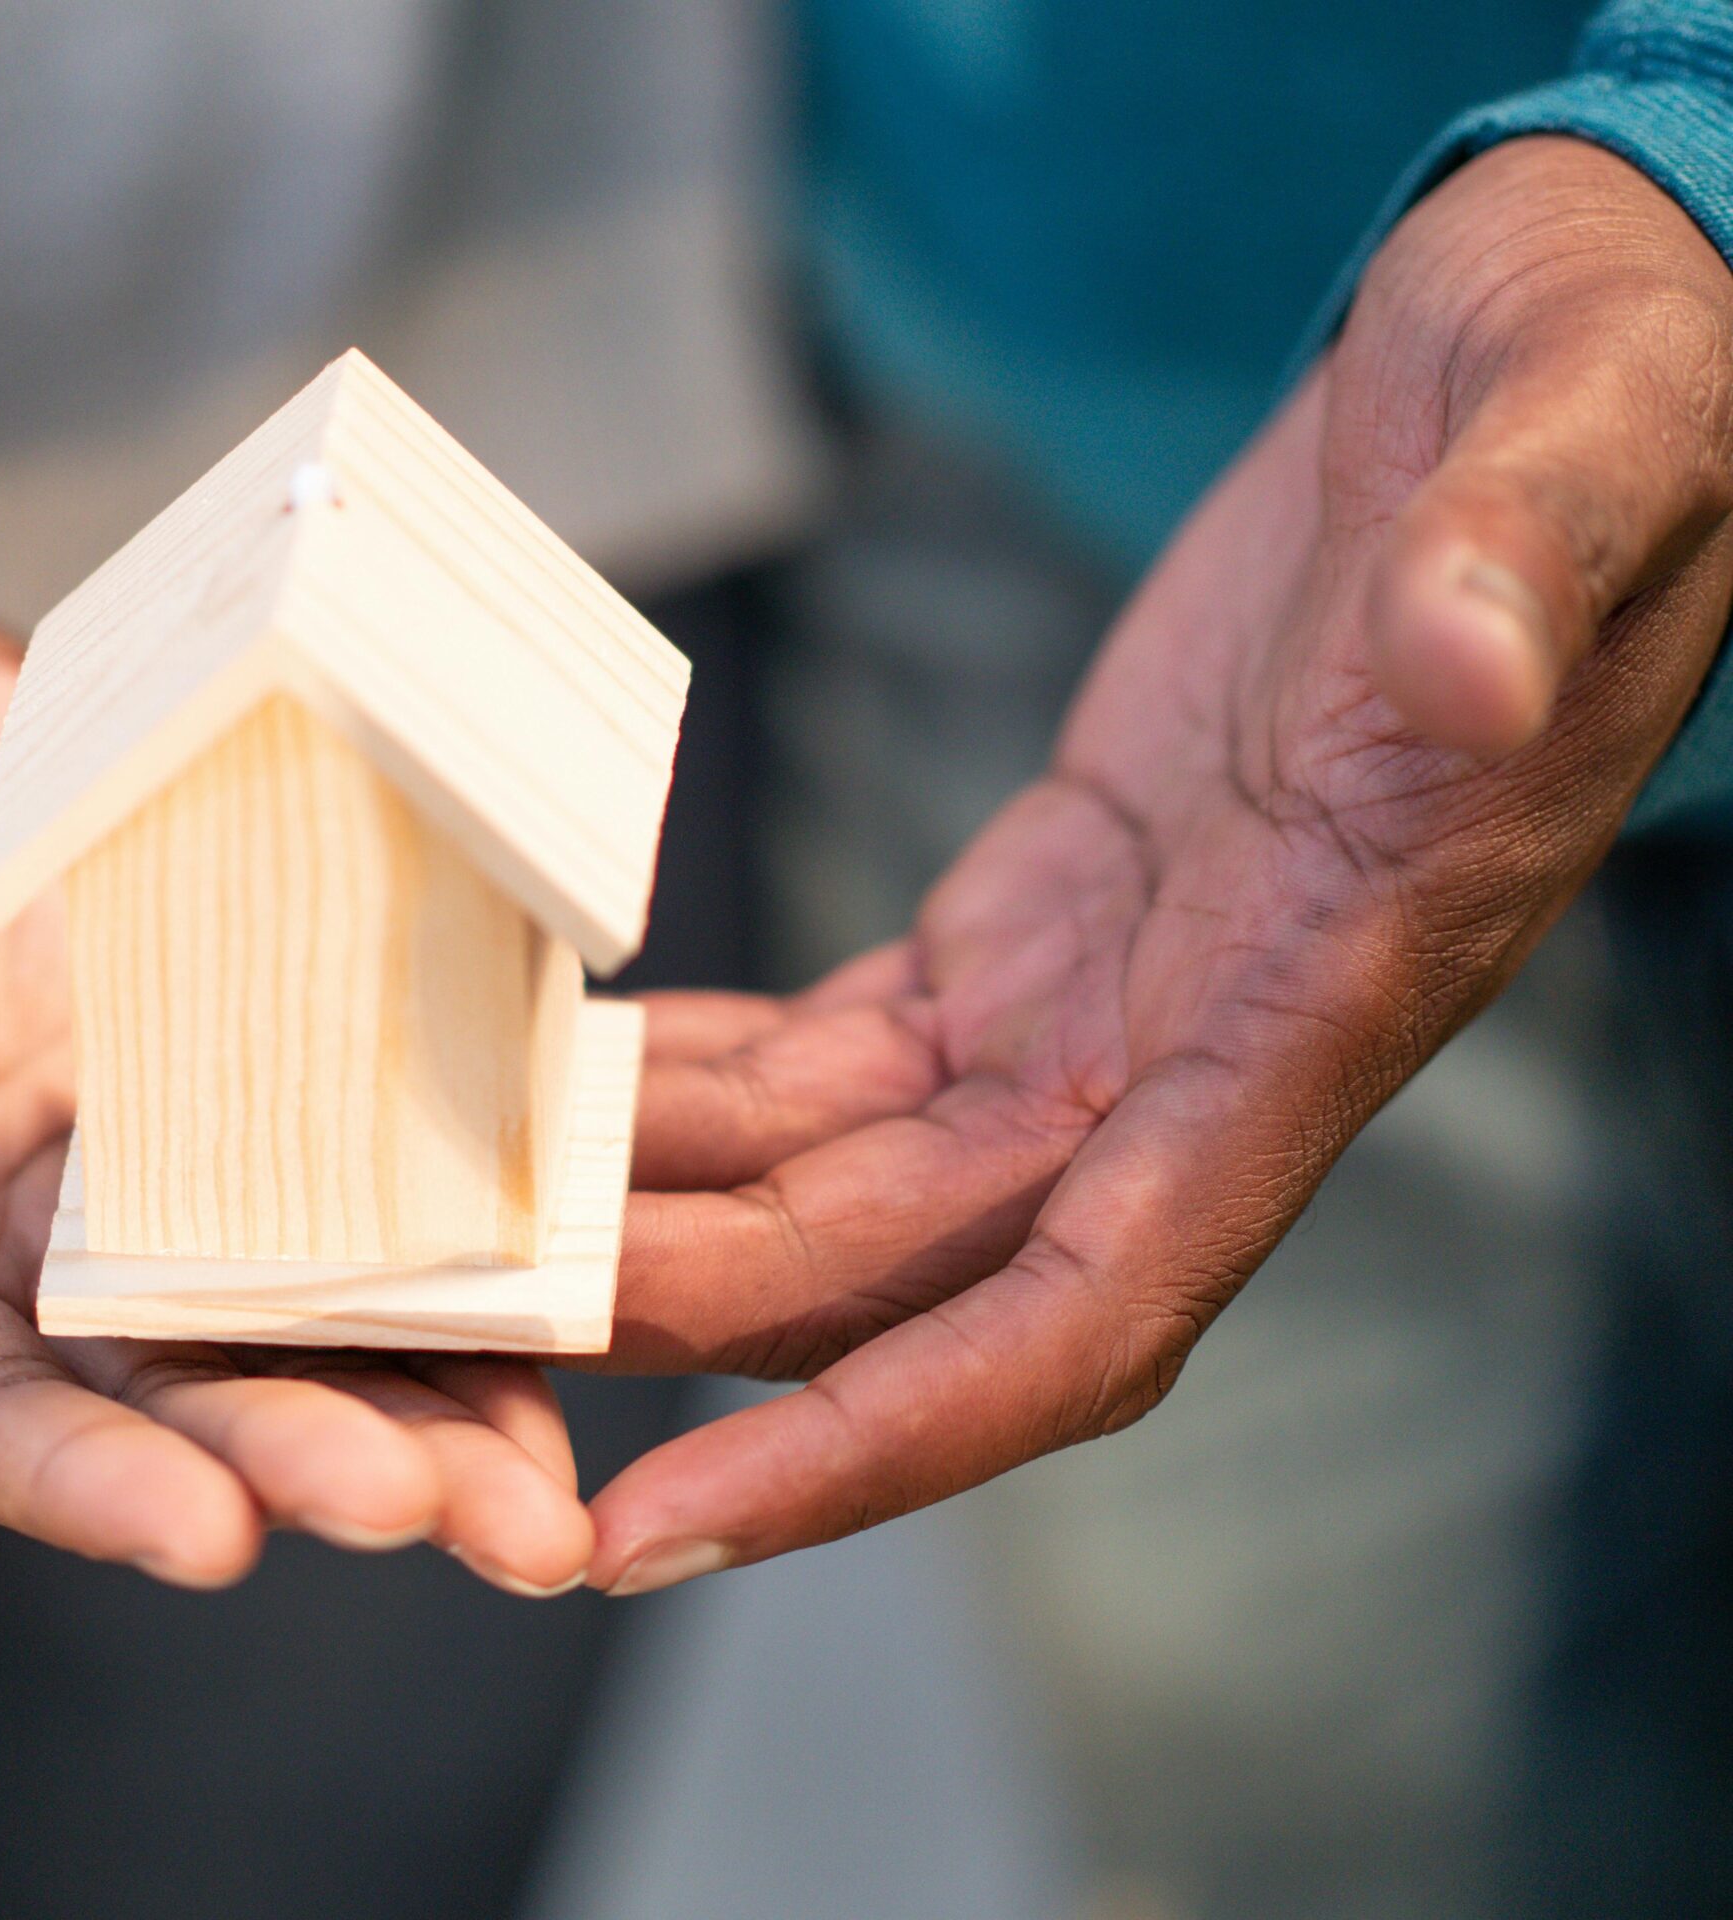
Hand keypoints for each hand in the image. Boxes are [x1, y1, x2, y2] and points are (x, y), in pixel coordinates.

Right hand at [0, 632, 591, 1594]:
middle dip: (315, 1463)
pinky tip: (566, 1297)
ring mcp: (178, 1171)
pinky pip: (380, 1175)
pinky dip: (471, 1249)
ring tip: (541, 1490)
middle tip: (451, 1515)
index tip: (215, 1539)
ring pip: (309, 1323)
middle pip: (190, 1403)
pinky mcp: (276, 1073)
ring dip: (430, 1410)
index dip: (100, 1492)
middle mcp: (52, 1258)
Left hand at [590, 136, 1732, 1594]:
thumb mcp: (1584, 436)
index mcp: (1318, 1006)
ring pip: (840, 1185)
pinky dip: (696, 1087)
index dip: (879, 1441)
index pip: (1080, 1315)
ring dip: (649, 1221)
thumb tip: (1461, 665)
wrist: (1538, 371)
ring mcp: (1098, 999)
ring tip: (445, 1234)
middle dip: (671, 1331)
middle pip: (892, 1276)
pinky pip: (837, 1056)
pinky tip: (557, 1082)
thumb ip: (1518, 566)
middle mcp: (1191, 1055)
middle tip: (437, 1339)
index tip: (674, 1529)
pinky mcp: (1035, 916)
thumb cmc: (1598, 402)